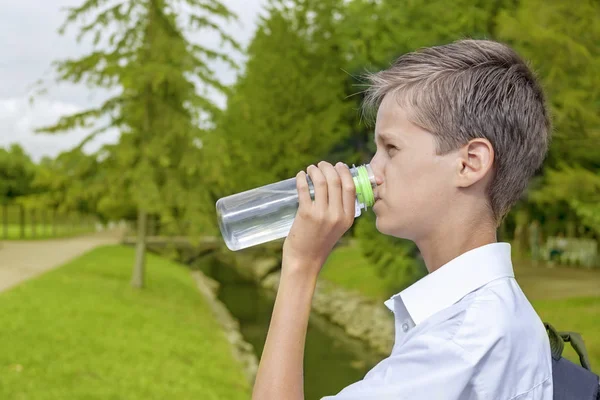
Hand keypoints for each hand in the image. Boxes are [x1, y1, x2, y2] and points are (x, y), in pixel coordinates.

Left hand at [282, 161, 356, 275]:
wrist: (305, 261)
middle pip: (336, 181)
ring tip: (310, 169)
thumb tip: (334, 185)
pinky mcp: (306, 214)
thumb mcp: (337, 228)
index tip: (338, 165)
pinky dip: (302, 178)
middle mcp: (337, 215)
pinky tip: (300, 176)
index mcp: (348, 218)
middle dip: (328, 168)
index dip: (344, 172)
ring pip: (321, 182)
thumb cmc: (319, 243)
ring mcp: (322, 214)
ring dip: (315, 170)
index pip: (350, 187)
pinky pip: (304, 189)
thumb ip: (339, 210)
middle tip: (321, 165)